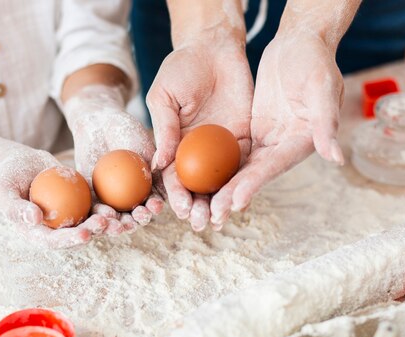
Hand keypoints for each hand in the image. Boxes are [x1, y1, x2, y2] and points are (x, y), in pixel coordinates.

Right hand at [0, 147, 108, 247]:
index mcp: (37, 233)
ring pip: (89, 222)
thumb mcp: (2, 193)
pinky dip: (105, 206)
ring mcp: (70, 216)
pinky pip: (94, 206)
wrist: (20, 163)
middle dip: (93, 232)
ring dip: (104, 223)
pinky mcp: (80, 203)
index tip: (84, 234)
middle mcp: (56, 229)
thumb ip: (14, 208)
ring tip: (116, 217)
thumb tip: (35, 219)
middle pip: (77, 234)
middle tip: (105, 224)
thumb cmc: (6, 178)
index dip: (70, 240)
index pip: (55, 241)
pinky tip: (117, 202)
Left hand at [64, 85, 163, 234]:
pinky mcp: (94, 200)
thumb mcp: (145, 147)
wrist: (99, 124)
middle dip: (137, 221)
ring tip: (119, 225)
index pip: (155, 203)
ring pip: (117, 219)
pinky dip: (99, 217)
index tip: (154, 206)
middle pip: (137, 217)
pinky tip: (101, 217)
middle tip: (136, 218)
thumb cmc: (128, 131)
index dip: (155, 208)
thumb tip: (172, 185)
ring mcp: (114, 201)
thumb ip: (158, 166)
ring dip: (119, 226)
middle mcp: (134, 200)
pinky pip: (96, 212)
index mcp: (151, 190)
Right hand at [146, 40, 252, 230]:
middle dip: (199, 206)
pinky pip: (244, 162)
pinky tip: (243, 197)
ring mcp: (221, 146)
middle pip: (198, 186)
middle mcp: (197, 151)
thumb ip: (164, 129)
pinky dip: (243, 181)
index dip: (176, 195)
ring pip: (221, 181)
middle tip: (201, 222)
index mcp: (174, 145)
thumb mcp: (165, 97)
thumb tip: (159, 164)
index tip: (180, 210)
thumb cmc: (181, 68)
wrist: (213, 47)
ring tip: (221, 218)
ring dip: (220, 201)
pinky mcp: (244, 137)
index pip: (174, 177)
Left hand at [210, 33, 344, 225]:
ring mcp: (267, 140)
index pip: (273, 167)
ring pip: (241, 168)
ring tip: (203, 209)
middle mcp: (283, 146)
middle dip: (233, 196)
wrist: (299, 43)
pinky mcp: (253, 131)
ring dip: (223, 188)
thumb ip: (326, 123)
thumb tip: (336, 157)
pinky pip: (233, 152)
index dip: (253, 185)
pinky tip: (200, 179)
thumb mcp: (322, 88)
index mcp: (301, 141)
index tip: (234, 202)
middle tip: (212, 217)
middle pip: (254, 175)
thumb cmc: (315, 61)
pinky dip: (218, 166)